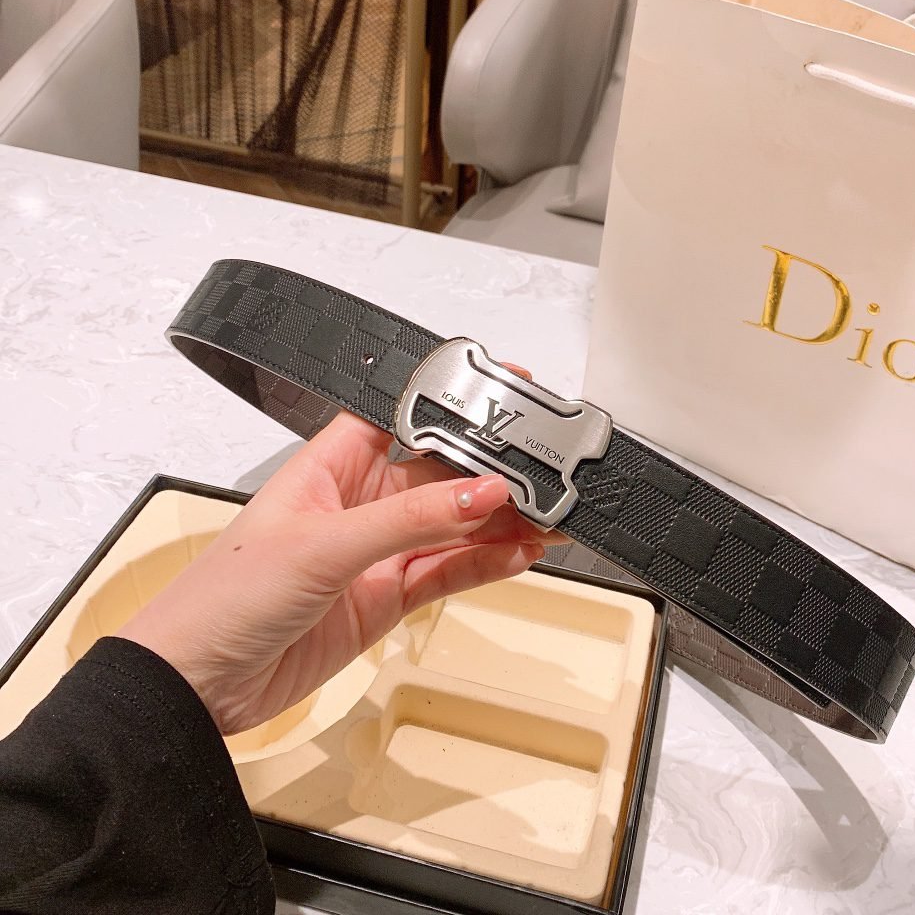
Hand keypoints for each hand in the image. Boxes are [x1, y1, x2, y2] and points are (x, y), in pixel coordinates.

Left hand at [120, 381, 552, 734]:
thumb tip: (478, 494)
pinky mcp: (386, 598)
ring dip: (499, 522)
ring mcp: (376, 552)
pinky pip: (447, 572)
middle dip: (490, 473)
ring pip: (452, 526)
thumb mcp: (324, 544)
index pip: (403, 417)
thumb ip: (410, 519)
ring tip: (547, 517)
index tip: (501, 398)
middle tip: (542, 475)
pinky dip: (485, 564)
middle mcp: (358, 502)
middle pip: (440, 474)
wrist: (198, 685)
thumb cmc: (225, 596)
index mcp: (332, 463)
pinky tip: (518, 553)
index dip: (451, 406)